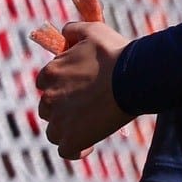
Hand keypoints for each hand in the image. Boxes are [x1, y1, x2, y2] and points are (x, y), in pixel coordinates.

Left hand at [35, 22, 131, 160]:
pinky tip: (90, 145)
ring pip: (54, 131)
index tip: (80, 86)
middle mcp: (48, 97)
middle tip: (88, 106)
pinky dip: (77, 150)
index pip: (45, 83)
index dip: (62, 85)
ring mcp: (60, 121)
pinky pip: (67, 151)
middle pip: (47, 108)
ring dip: (68, 129)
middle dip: (63, 108)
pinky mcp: (73, 139)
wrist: (136, 77)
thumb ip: (73, 30)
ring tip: (89, 126)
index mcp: (49, 73)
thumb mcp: (93, 30)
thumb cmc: (117, 53)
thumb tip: (65, 33)